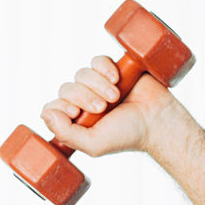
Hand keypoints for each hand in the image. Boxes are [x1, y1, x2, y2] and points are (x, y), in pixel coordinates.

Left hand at [39, 55, 191, 158]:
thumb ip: (66, 133)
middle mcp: (84, 102)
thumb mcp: (93, 144)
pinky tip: (116, 78)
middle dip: (84, 97)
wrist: (158, 120)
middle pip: (67, 89)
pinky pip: (96, 60)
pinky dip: (103, 67)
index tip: (75, 113)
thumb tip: (45, 114)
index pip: (52, 107)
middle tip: (104, 108)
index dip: (59, 107)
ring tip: (115, 96)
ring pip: (81, 74)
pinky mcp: (112, 69)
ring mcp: (98, 85)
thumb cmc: (128, 135)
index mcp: (76, 121)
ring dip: (97, 84)